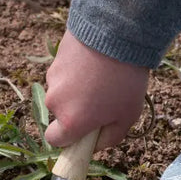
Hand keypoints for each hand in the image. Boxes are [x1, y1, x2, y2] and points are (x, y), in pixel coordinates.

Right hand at [44, 30, 148, 149]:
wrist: (116, 35)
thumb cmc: (124, 80)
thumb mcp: (128, 116)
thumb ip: (110, 138)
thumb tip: (95, 144)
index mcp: (71, 122)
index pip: (54, 140)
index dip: (68, 139)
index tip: (83, 131)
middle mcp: (55, 102)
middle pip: (60, 113)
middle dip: (75, 110)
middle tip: (101, 98)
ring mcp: (53, 79)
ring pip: (62, 91)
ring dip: (76, 89)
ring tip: (101, 75)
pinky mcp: (54, 59)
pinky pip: (63, 73)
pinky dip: (75, 71)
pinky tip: (94, 62)